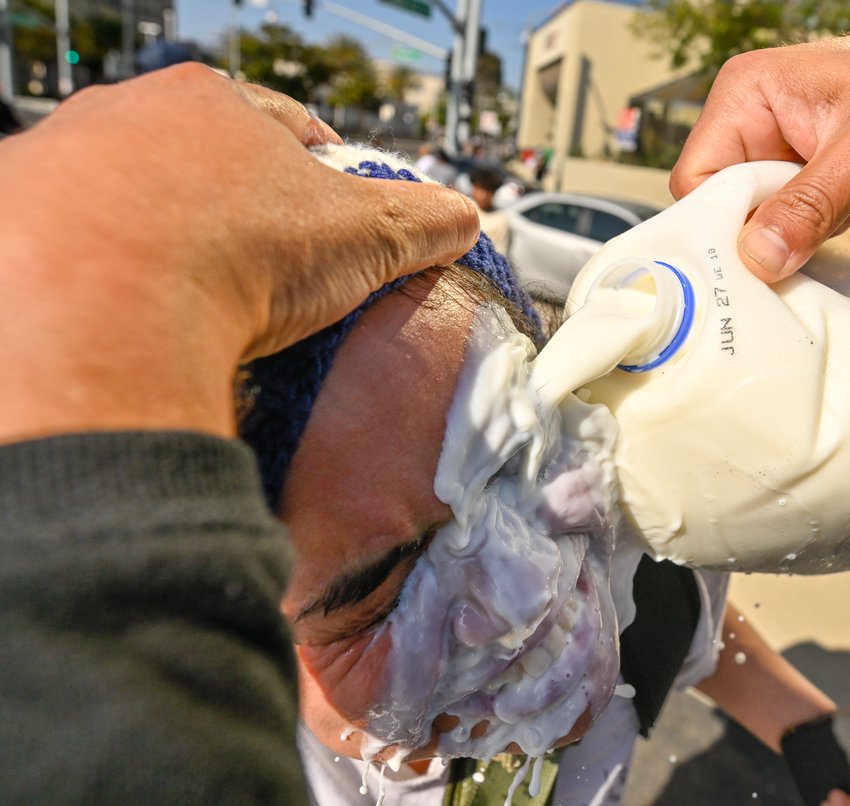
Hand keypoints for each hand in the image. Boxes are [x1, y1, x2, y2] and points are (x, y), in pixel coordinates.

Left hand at [0, 64, 477, 442]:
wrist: (101, 306)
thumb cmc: (240, 253)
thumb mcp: (360, 236)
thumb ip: (419, 221)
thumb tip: (465, 218)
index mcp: (215, 105)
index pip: (283, 124)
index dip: (318, 170)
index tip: (331, 213)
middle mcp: (127, 117)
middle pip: (197, 156)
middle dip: (231, 203)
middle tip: (262, 265)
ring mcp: (59, 164)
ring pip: (124, 196)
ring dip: (156, 236)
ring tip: (189, 299)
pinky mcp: (12, 224)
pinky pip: (66, 245)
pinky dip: (98, 275)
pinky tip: (125, 317)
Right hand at [670, 24, 849, 281]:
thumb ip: (814, 202)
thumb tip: (760, 255)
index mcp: (744, 95)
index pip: (696, 180)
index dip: (722, 223)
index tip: (763, 252)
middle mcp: (745, 121)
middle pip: (719, 206)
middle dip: (766, 231)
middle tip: (812, 233)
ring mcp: (767, 149)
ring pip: (752, 221)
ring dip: (793, 233)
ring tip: (841, 209)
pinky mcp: (790, 174)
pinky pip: (780, 221)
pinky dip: (808, 232)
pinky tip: (841, 215)